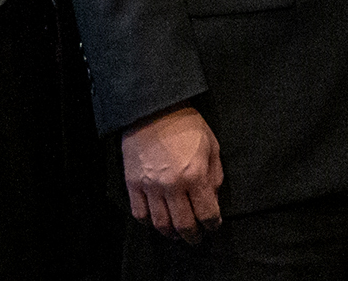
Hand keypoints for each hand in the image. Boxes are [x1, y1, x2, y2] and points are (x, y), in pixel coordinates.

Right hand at [121, 106, 222, 241]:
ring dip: (171, 233)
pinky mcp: (133, 184)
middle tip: (196, 239)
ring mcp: (150, 187)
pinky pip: (139, 214)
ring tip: (177, 234)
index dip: (213, 225)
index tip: (214, 226)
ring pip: (160, 224)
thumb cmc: (186, 125)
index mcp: (195, 175)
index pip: (207, 214)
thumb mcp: (212, 146)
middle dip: (193, 236)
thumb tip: (213, 201)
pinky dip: (148, 223)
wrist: (154, 110)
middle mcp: (172, 186)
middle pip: (184, 225)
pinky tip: (156, 221)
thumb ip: (214, 176)